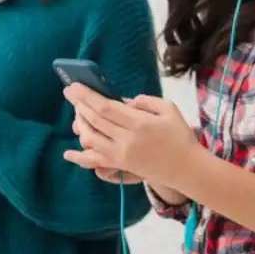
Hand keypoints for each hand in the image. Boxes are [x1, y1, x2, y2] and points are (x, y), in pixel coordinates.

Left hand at [61, 85, 198, 186]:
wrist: (187, 168)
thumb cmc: (180, 135)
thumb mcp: (169, 108)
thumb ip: (145, 101)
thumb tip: (123, 102)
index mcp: (140, 123)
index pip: (106, 108)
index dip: (87, 96)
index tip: (73, 86)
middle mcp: (127, 140)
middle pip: (95, 121)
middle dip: (79, 105)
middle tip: (71, 93)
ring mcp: (122, 155)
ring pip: (90, 139)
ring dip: (81, 124)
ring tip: (79, 112)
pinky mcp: (120, 166)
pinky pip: (94, 162)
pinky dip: (79, 157)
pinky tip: (68, 153)